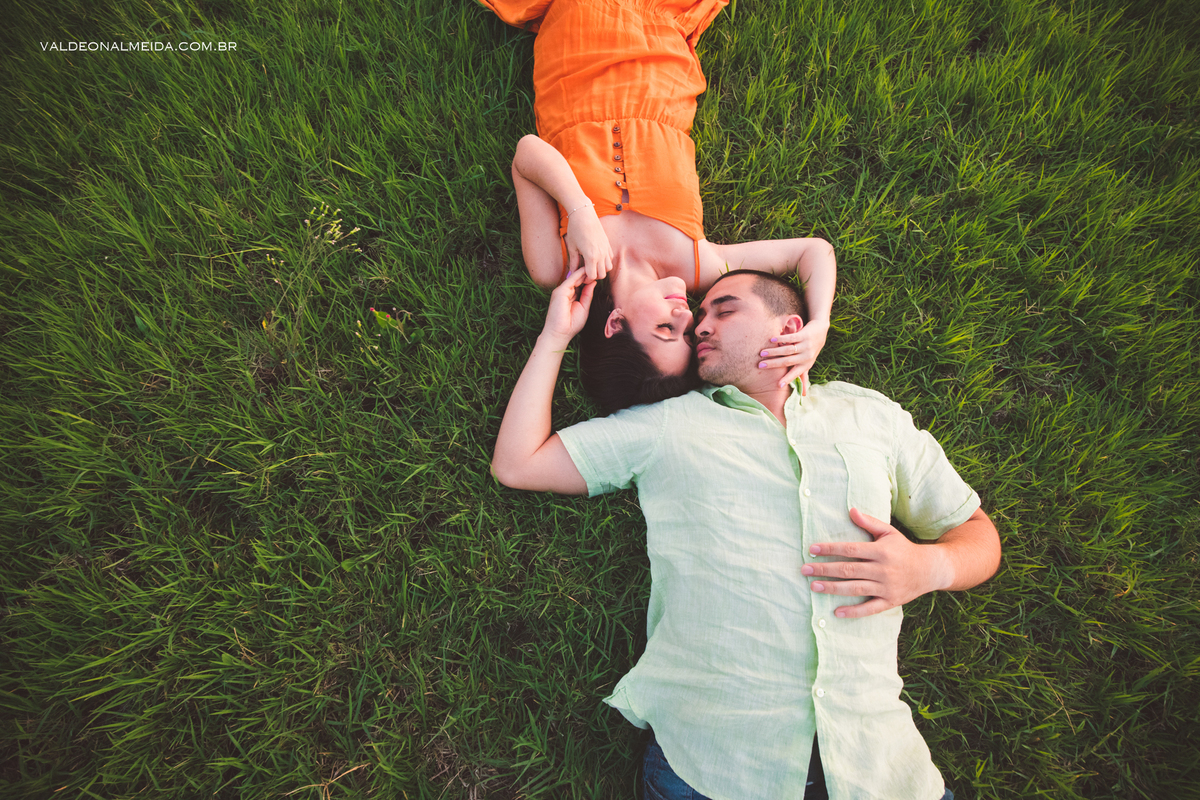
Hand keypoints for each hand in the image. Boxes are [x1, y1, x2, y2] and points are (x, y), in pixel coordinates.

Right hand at [541, 268, 595, 343]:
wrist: (560, 333)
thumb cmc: (571, 324)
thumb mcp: (584, 307)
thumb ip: (588, 295)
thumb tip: (593, 282)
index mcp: (571, 297)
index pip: (581, 284)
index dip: (589, 279)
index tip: (599, 273)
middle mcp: (565, 292)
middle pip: (578, 279)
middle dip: (587, 273)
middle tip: (598, 266)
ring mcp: (561, 291)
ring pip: (575, 278)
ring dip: (584, 272)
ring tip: (594, 265)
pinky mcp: (560, 292)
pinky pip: (571, 280)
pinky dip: (579, 274)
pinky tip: (587, 270)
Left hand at [563, 206, 613, 281]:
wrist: (584, 214)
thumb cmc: (575, 229)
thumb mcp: (572, 247)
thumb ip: (573, 262)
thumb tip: (571, 274)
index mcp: (591, 256)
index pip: (592, 276)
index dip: (586, 278)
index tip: (580, 275)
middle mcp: (601, 254)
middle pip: (602, 274)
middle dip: (594, 276)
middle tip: (585, 271)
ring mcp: (606, 249)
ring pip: (608, 268)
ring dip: (601, 269)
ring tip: (592, 265)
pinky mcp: (608, 244)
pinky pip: (610, 258)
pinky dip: (605, 261)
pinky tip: (597, 257)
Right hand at [758, 318, 828, 387]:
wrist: (820, 331)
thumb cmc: (810, 350)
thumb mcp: (807, 363)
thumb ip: (803, 377)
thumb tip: (803, 395)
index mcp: (806, 365)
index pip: (795, 374)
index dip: (787, 379)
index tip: (778, 385)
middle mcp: (806, 356)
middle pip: (787, 361)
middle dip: (773, 364)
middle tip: (760, 365)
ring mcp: (806, 345)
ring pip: (788, 350)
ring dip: (774, 352)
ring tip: (762, 353)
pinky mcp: (804, 335)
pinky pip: (791, 338)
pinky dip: (781, 339)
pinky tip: (772, 340)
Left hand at [800, 508, 951, 618]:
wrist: (930, 570)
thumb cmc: (903, 549)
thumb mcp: (889, 532)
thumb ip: (869, 522)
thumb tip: (850, 509)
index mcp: (880, 551)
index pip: (850, 549)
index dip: (830, 549)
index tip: (812, 549)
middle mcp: (882, 569)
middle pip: (848, 569)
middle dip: (825, 569)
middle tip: (805, 570)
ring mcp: (886, 587)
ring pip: (855, 588)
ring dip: (833, 588)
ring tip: (814, 587)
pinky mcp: (890, 601)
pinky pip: (870, 608)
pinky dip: (854, 611)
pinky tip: (837, 611)